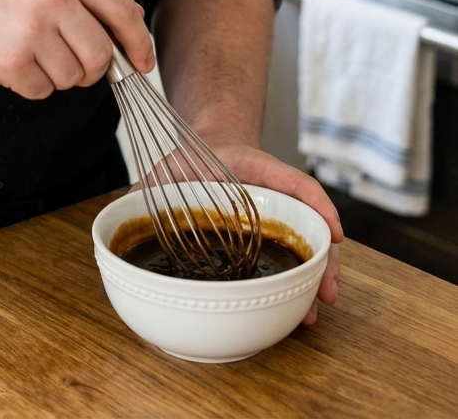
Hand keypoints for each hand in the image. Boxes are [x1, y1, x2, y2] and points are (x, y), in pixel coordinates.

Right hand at [0, 0, 154, 99]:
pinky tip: (7, 59)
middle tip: (69, 61)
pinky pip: (42, 90)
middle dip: (91, 68)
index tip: (143, 61)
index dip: (138, 42)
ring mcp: (32, 29)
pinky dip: (28, 83)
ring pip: (72, 76)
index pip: (122, 10)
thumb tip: (128, 25)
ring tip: (25, 50)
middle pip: (101, 54)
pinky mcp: (12, 61)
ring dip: (54, 74)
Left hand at [130, 142, 340, 321]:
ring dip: (315, 280)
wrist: (208, 150)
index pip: (292, 180)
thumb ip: (154, 180)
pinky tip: (299, 310)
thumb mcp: (173, 163)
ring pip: (306, 248)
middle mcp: (273, 195)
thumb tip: (131, 199)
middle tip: (327, 292)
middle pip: (310, 225)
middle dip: (323, 261)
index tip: (334, 233)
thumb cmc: (195, 158)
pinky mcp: (269, 238)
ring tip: (313, 313)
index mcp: (253, 169)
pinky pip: (289, 259)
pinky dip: (298, 284)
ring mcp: (275, 217)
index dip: (316, 205)